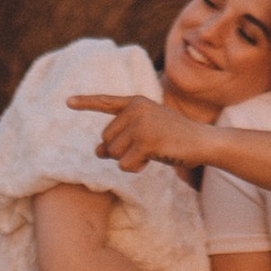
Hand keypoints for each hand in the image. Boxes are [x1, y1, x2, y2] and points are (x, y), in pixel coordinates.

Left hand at [67, 91, 211, 173]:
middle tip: (148, 146)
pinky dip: (137, 167)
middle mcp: (135, 109)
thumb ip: (121, 137)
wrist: (203, 142)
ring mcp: (140, 124)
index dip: (86, 103)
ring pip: (113, 153)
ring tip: (153, 150)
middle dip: (122, 150)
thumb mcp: (145, 134)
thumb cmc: (174, 138)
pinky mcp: (146, 141)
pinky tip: (155, 158)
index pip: (106, 102)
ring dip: (130, 159)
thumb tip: (97, 151)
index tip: (68, 102)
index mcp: (136, 102)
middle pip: (107, 139)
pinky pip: (125, 164)